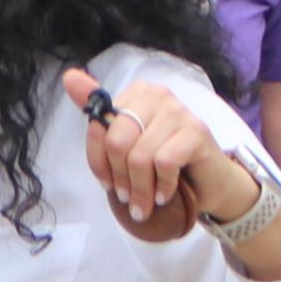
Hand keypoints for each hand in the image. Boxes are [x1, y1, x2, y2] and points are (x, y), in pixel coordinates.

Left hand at [64, 69, 237, 241]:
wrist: (212, 183)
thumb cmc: (167, 164)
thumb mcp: (129, 145)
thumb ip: (101, 116)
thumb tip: (68, 76)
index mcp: (136, 93)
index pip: (99, 125)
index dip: (98, 161)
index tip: (107, 184)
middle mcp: (157, 95)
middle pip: (117, 141)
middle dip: (120, 178)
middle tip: (128, 199)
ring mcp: (179, 111)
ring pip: (140, 156)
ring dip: (140, 190)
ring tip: (144, 204)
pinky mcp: (196, 132)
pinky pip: (164, 162)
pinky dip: (161, 185)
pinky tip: (164, 195)